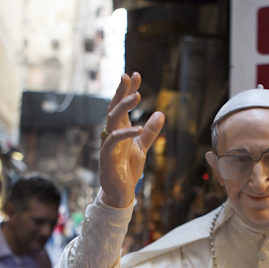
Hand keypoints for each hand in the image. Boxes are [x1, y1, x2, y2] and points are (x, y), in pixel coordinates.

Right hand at [99, 72, 164, 207]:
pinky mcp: (108, 157)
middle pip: (114, 107)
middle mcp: (112, 134)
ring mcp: (109, 144)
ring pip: (112, 120)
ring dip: (123, 106)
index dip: (128, 90)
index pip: (122, 106)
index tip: (135, 74)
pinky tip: (139, 128)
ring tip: (137, 96)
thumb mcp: (143, 148)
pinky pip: (114, 141)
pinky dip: (126, 133)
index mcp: (120, 130)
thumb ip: (150, 132)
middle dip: (121, 91)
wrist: (121, 192)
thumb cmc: (129, 169)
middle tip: (128, 76)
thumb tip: (161, 113)